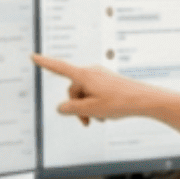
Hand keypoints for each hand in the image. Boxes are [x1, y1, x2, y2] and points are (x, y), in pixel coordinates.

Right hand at [31, 54, 155, 124]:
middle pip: (73, 90)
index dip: (45, 63)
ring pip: (84, 94)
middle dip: (77, 107)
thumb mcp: (91, 109)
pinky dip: (95, 104)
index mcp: (85, 75)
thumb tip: (61, 108)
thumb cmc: (121, 102)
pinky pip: (94, 93)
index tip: (33, 56)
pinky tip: (106, 113)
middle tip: (87, 122)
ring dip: (87, 108)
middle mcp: (91, 72)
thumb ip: (72, 109)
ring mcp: (100, 76)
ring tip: (100, 119)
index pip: (60, 68)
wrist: (146, 100)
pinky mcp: (108, 82)